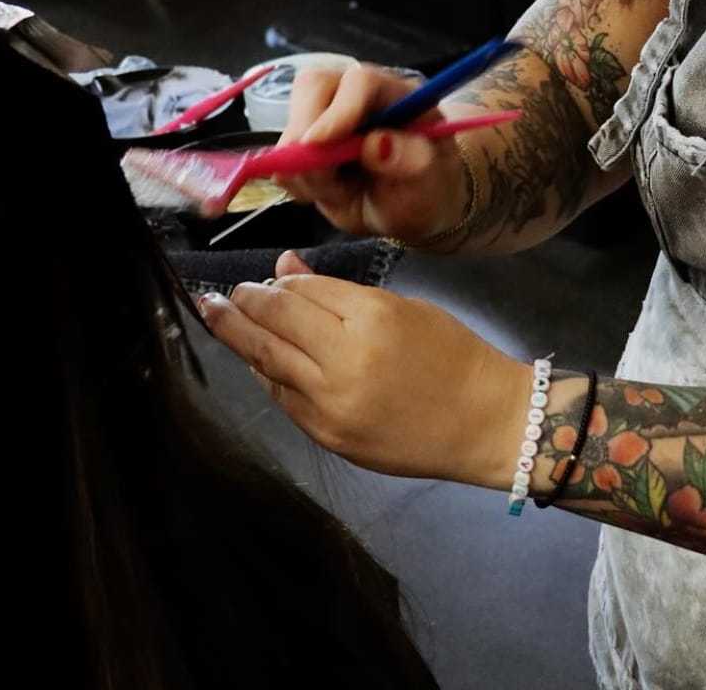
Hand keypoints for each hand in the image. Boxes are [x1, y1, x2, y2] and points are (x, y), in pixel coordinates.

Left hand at [198, 258, 530, 489]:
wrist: (486, 423)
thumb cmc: (453, 356)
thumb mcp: (404, 309)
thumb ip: (339, 292)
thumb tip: (285, 268)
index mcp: (370, 320)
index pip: (300, 292)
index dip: (276, 282)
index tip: (264, 278)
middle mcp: (343, 361)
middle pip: (271, 323)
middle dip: (239, 304)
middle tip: (219, 296)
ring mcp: (331, 405)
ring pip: (266, 362)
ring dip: (238, 337)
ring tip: (219, 317)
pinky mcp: (327, 436)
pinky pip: (283, 398)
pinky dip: (267, 375)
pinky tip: (260, 361)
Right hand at [277, 64, 472, 240]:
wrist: (410, 211)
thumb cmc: (426, 190)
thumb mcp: (428, 182)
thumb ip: (411, 161)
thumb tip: (377, 145)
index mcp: (398, 95)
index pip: (361, 82)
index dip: (338, 110)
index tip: (320, 144)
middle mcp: (358, 95)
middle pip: (313, 87)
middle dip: (307, 135)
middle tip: (323, 180)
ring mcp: (328, 114)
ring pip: (291, 123)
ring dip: (306, 168)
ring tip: (341, 192)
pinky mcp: (306, 140)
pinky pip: (281, 155)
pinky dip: (297, 181)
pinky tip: (328, 192)